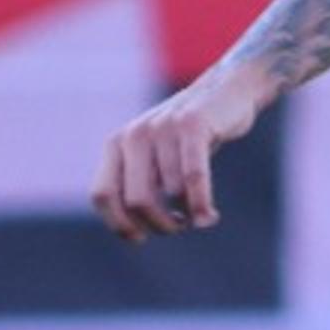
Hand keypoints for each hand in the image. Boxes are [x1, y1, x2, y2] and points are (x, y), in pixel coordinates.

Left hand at [93, 70, 267, 240]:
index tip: (141, 238)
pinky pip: (193, 177)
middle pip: (138, 202)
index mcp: (117, 144)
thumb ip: (139, 186)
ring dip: (189, 213)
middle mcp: (134, 135)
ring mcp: (163, 128)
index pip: (102, 196)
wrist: (226, 91)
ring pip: (172, 193)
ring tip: (200, 212)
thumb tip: (131, 233)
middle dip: (160, 225)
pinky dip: (201, 204)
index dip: (119, 224)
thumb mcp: (155, 158)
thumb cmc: (187, 137)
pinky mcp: (192, 124)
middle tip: (178, 227)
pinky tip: (209, 217)